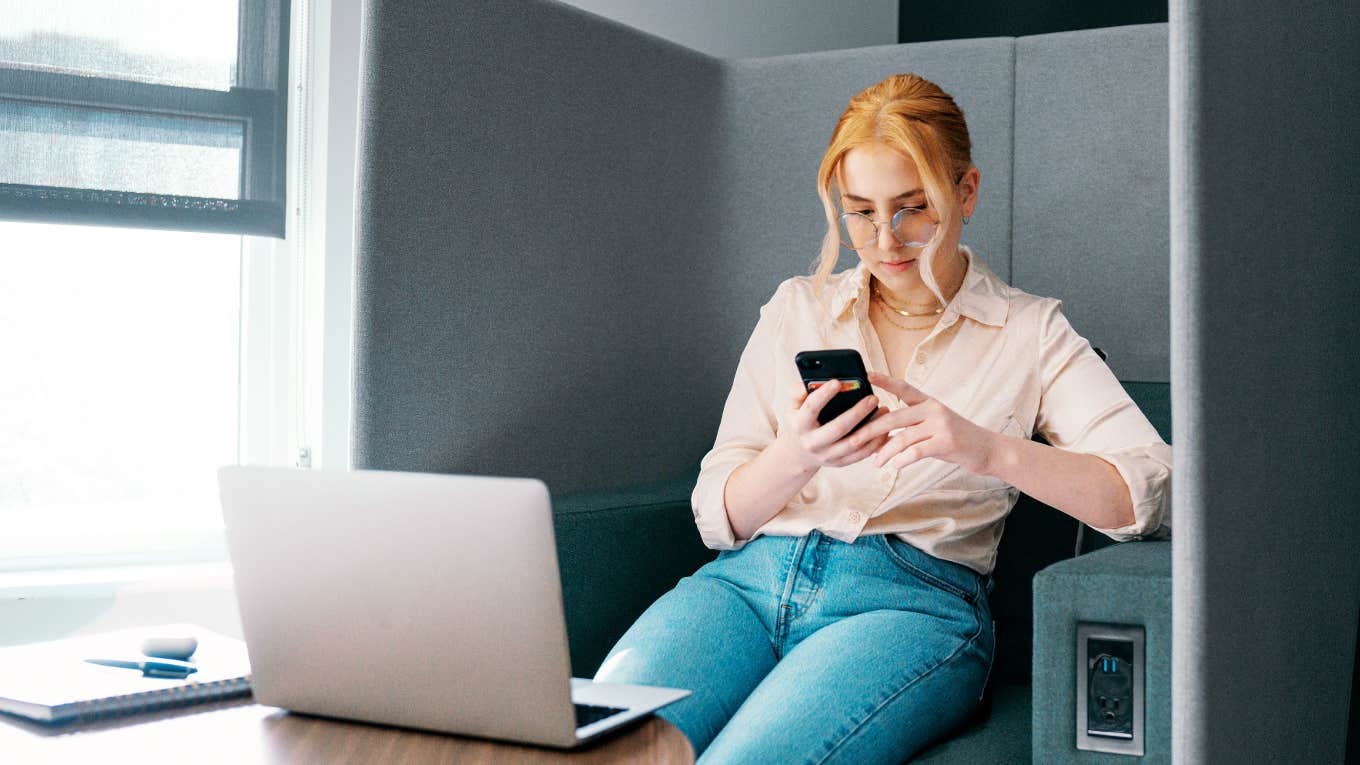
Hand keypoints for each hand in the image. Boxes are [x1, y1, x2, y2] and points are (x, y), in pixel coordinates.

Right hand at [776, 378, 891, 470]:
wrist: (799, 453)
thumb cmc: (800, 421)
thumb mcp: (793, 406)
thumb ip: (799, 390)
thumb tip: (817, 380)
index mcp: (799, 425)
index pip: (811, 409)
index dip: (823, 395)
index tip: (838, 381)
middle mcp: (812, 443)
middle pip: (838, 428)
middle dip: (857, 412)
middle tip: (873, 398)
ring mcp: (827, 455)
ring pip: (854, 443)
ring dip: (871, 427)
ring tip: (884, 410)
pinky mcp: (839, 463)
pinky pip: (861, 454)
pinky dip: (875, 442)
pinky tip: (884, 428)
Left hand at [848, 372, 999, 475]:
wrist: (988, 449)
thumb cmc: (957, 440)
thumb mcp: (934, 426)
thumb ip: (911, 427)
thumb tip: (879, 438)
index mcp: (928, 402)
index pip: (903, 388)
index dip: (884, 380)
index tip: (866, 374)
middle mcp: (933, 409)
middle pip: (894, 417)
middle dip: (870, 429)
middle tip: (853, 439)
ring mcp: (940, 424)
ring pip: (903, 437)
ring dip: (885, 452)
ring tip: (875, 463)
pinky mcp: (946, 441)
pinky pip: (916, 450)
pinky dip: (903, 459)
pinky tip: (895, 466)